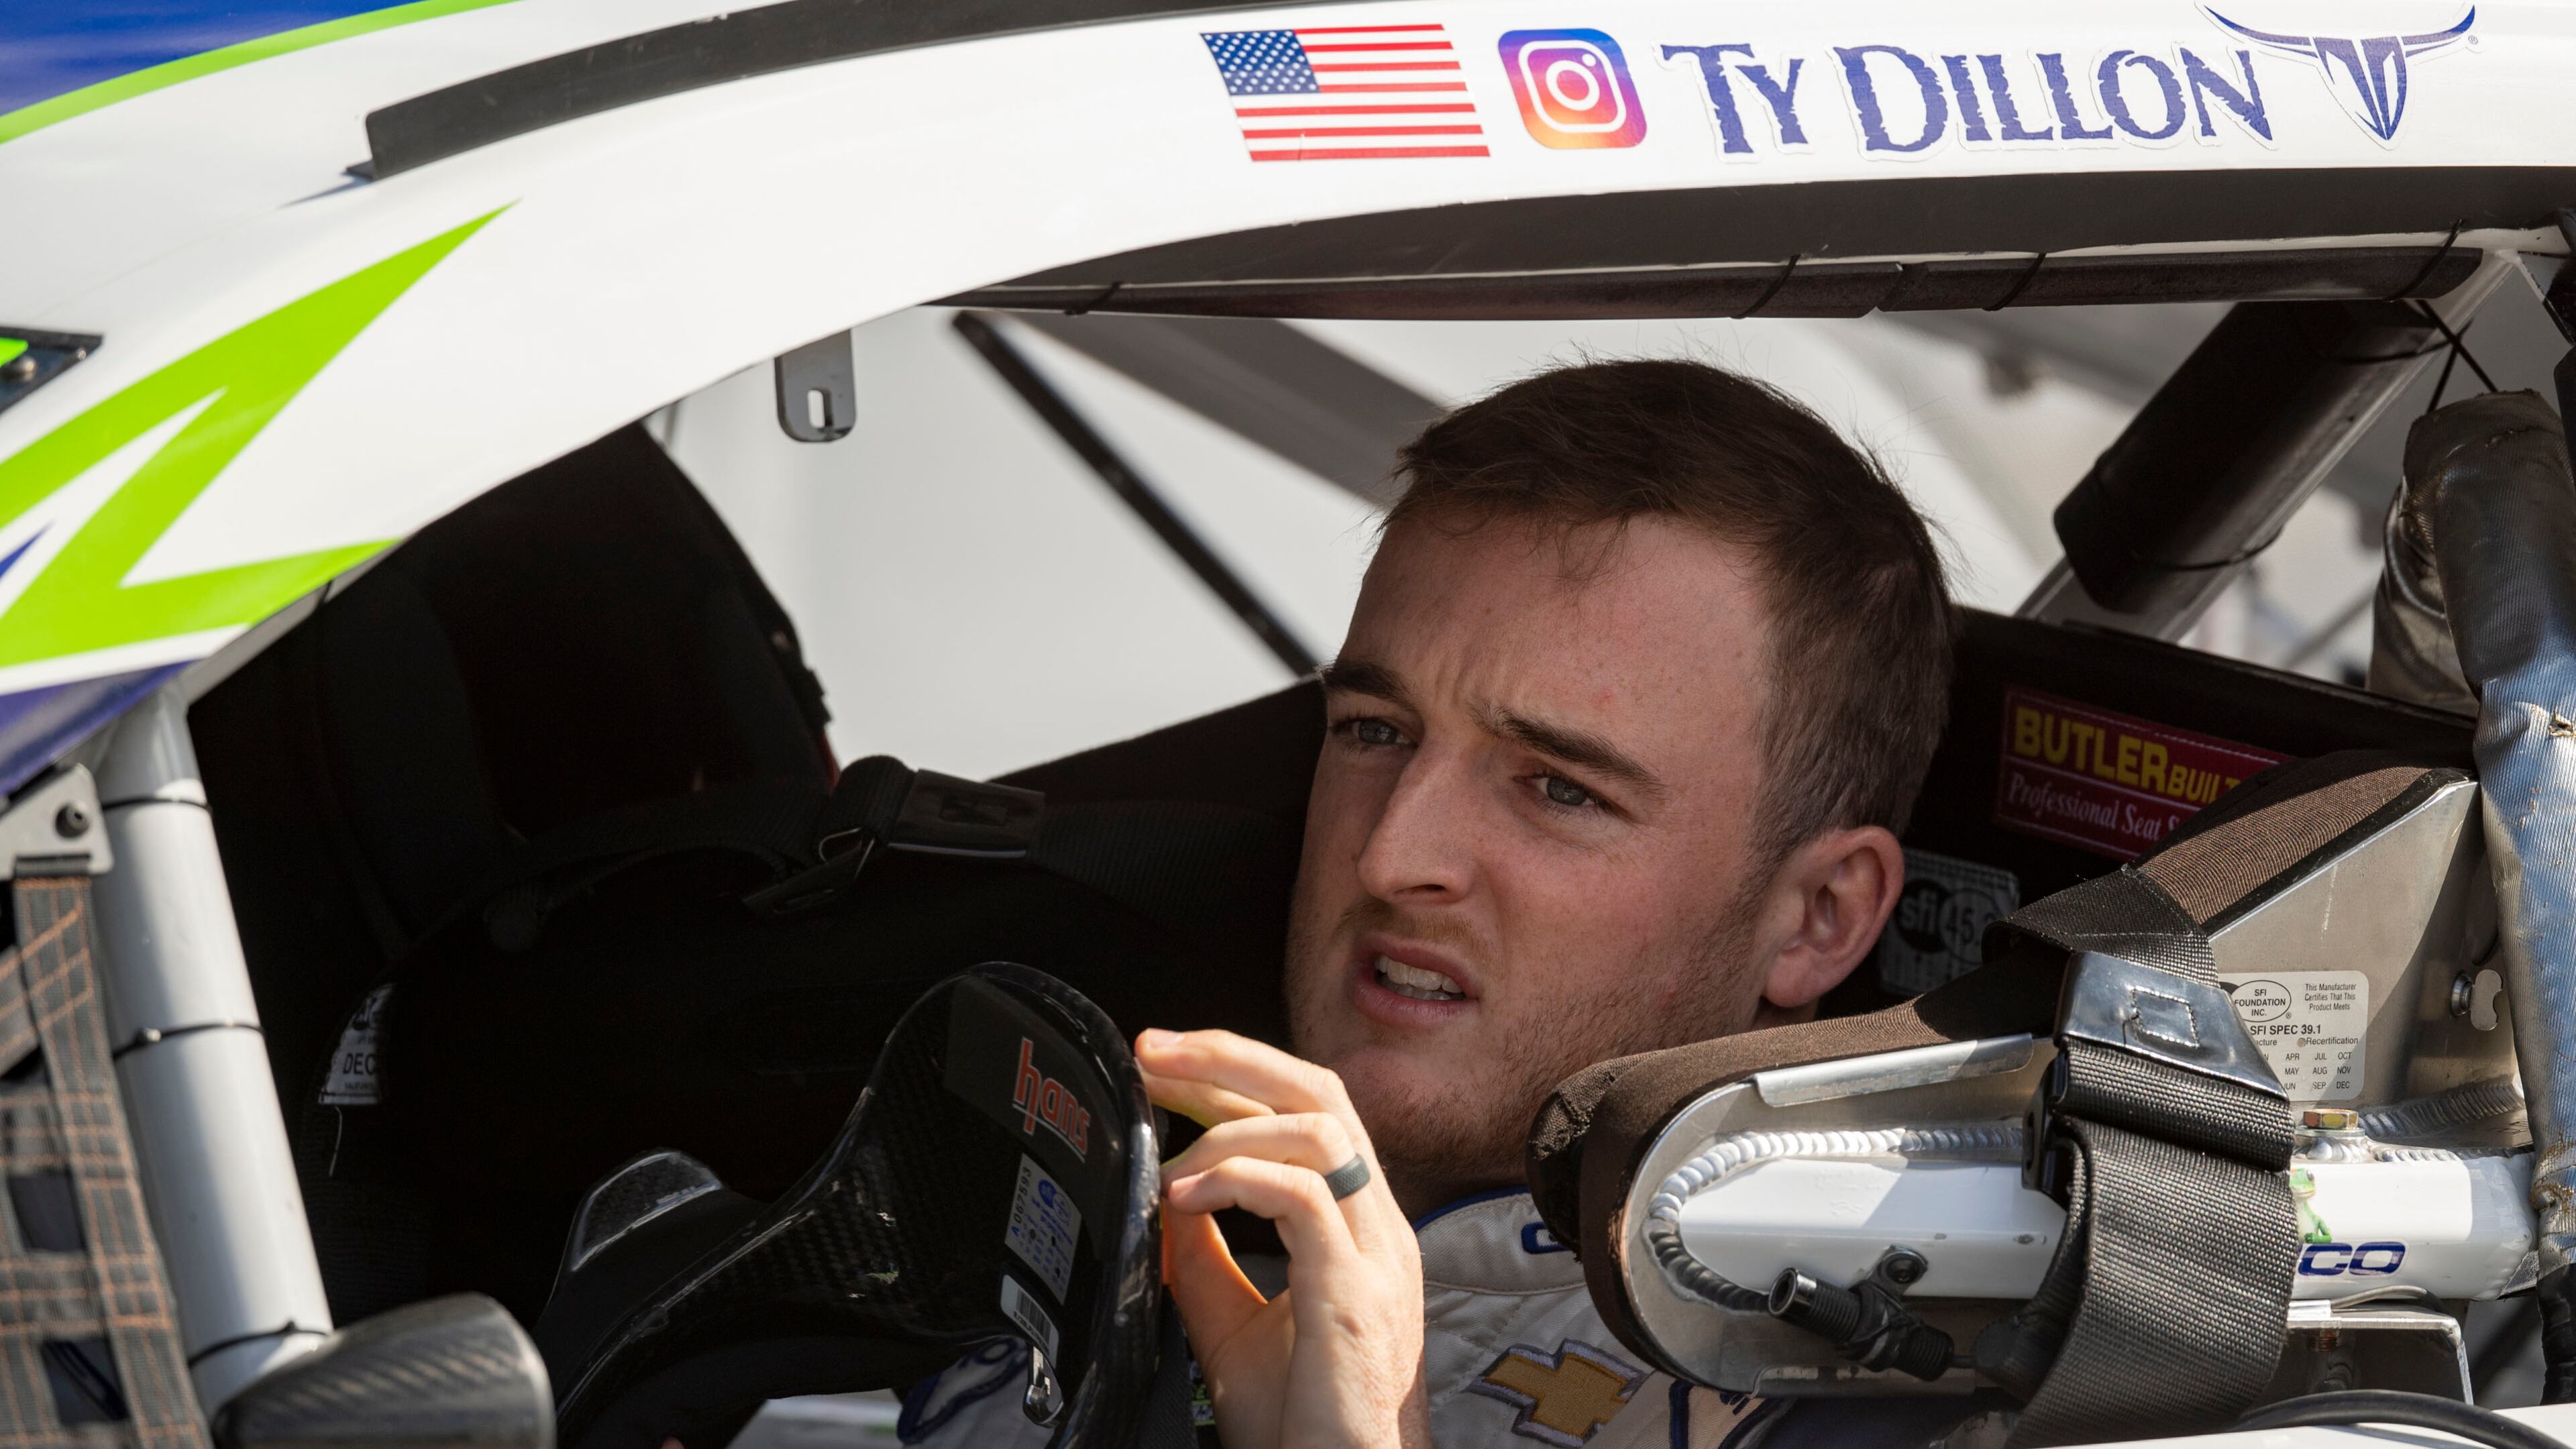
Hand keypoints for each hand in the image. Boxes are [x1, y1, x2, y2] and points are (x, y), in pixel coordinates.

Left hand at [1137, 1029, 1429, 1448]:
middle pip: (1322, 1091)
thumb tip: (1165, 1200)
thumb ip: (1205, 1261)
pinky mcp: (1355, 1291)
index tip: (1162, 1065)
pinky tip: (1184, 1198)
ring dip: (1228, 1125)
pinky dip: (1236, 1177)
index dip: (1233, 1075)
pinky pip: (1303, 1194)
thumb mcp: (1234, 1325)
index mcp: (1355, 1226)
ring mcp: (1375, 1254)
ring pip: (1320, 1128)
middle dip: (1231, 1057)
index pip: (1305, 1112)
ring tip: (1166, 1165)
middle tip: (1153, 1052)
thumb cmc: (1299, 1424)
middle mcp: (1376, 1226)